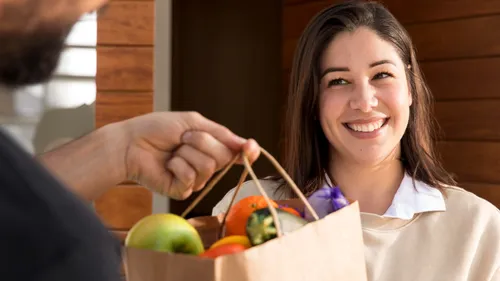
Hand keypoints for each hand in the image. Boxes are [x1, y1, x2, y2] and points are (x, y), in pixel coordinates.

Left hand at [121, 111, 259, 199]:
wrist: (130, 143)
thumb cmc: (158, 129)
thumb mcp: (192, 123)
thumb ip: (221, 134)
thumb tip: (248, 144)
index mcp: (211, 147)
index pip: (237, 153)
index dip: (247, 152)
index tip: (250, 147)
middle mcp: (206, 165)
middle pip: (223, 157)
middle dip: (202, 141)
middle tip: (183, 138)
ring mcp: (195, 180)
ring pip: (208, 167)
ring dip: (186, 152)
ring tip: (173, 151)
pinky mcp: (182, 191)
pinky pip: (191, 178)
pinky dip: (177, 165)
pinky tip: (167, 164)